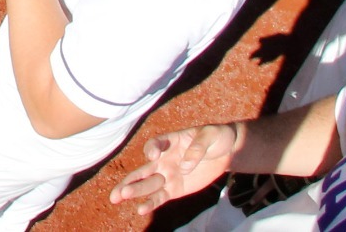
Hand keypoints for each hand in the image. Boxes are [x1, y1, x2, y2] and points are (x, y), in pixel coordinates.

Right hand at [108, 124, 240, 214]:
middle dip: (131, 180)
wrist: (227, 151)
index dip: (152, 149)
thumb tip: (183, 167)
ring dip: (134, 191)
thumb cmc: (216, 138)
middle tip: (120, 191)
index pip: (156, 143)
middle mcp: (164, 159)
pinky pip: (160, 197)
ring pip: (147, 184)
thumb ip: (197, 148)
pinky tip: (141, 209)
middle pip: (144, 169)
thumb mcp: (210, 136)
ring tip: (119, 198)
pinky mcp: (176, 189)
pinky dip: (150, 203)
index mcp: (170, 141)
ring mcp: (168, 175)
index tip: (153, 156)